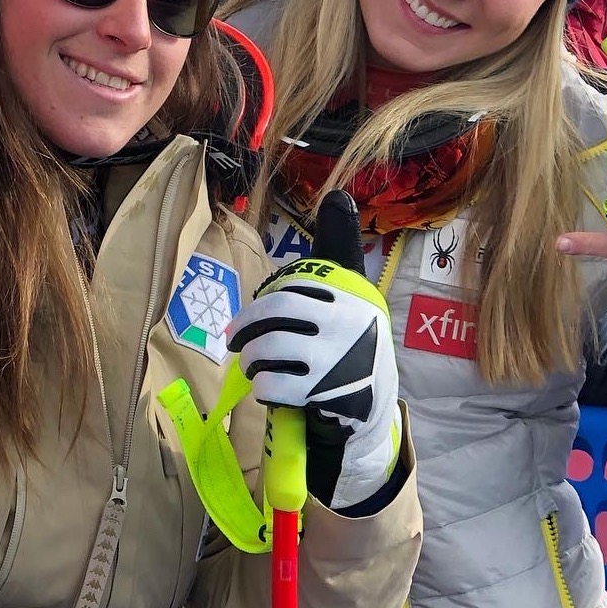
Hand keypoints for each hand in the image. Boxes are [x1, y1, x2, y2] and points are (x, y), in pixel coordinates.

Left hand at [227, 191, 400, 508]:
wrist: (371, 412)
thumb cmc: (354, 345)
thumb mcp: (353, 294)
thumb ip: (340, 246)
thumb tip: (338, 195)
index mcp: (350, 296)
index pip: (292, 290)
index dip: (259, 307)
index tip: (242, 324)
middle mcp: (348, 324)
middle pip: (277, 316)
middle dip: (247, 330)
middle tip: (235, 343)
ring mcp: (338, 361)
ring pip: (271, 350)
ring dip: (252, 360)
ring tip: (253, 367)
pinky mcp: (329, 396)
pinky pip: (276, 385)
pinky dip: (263, 388)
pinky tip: (268, 389)